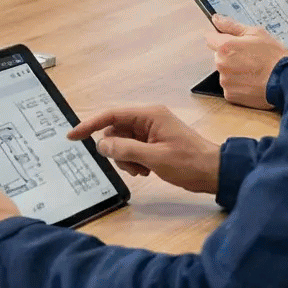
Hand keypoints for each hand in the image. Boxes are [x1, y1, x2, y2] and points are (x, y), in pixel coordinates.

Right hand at [67, 105, 221, 193]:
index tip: (72, 136)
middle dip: (117, 151)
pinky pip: (133, 150)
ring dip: (126, 159)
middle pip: (116, 132)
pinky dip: (134, 161)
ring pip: (123, 143)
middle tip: (132, 167)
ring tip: (143, 170)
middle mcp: (148, 119)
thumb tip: (102, 145)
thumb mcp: (155, 158)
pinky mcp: (154, 143)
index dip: (90, 125)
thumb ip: (125, 150)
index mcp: (149, 115)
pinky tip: (147, 171)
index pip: (111, 115)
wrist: (214, 172)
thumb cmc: (190, 162)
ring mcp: (152, 131)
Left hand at [204, 16, 287, 110]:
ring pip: (225, 72)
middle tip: (250, 57)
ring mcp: (225, 81)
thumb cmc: (273, 56)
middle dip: (230, 56)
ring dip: (234, 71)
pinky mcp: (230, 95)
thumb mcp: (256, 33)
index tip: (232, 42)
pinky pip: (230, 87)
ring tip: (253, 71)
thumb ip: (231, 26)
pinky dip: (238, 85)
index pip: (210, 38)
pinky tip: (252, 82)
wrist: (286, 80)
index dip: (221, 38)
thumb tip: (216, 19)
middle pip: (219, 56)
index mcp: (225, 46)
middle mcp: (221, 64)